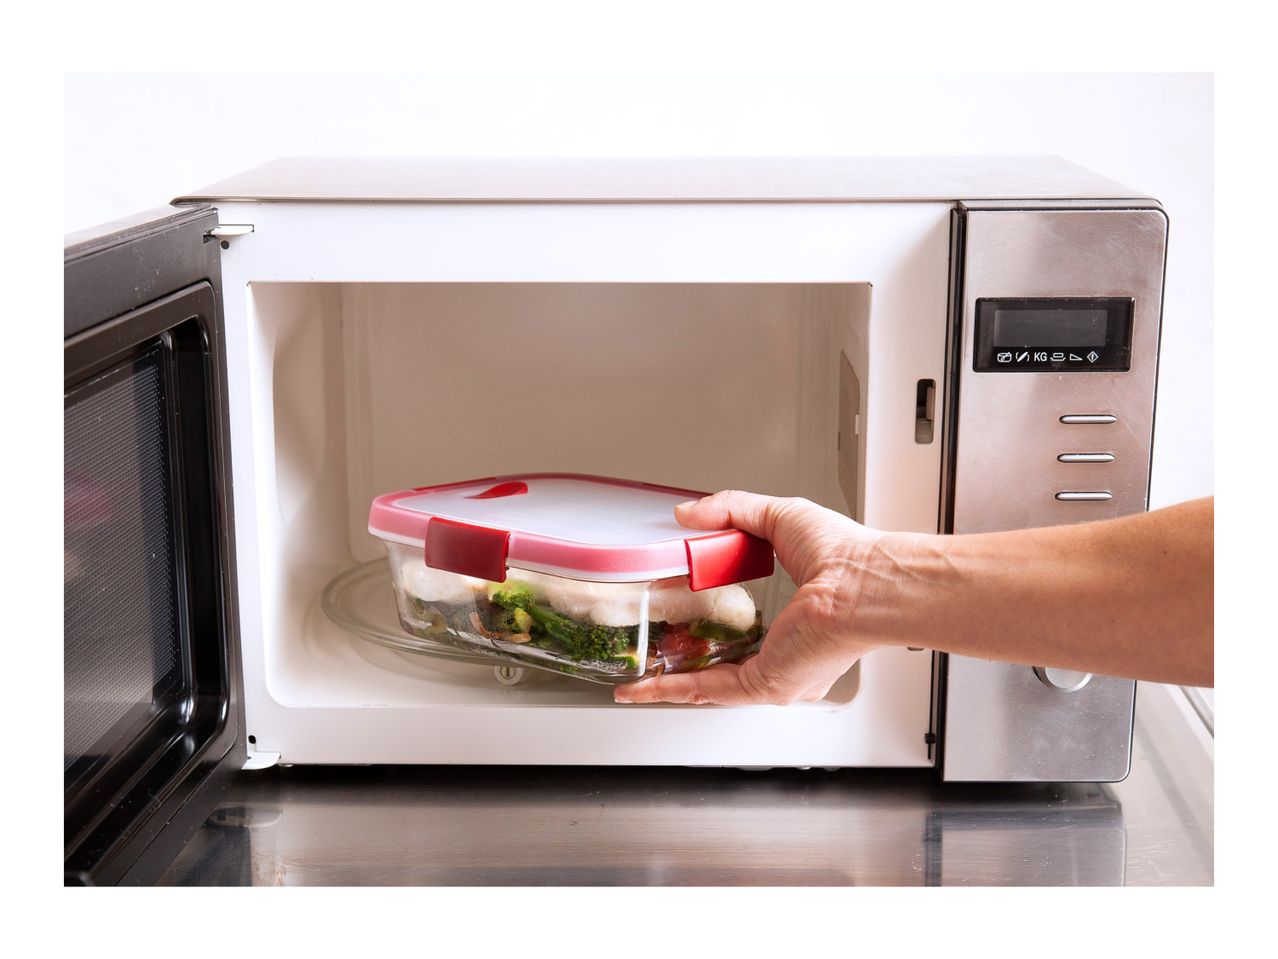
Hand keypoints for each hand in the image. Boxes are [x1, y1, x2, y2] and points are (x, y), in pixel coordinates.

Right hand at [613, 490, 888, 705]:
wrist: (863, 584)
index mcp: (798, 622)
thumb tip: (689, 513)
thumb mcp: (779, 518)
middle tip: (651, 651)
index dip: (708, 627)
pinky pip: (709, 690)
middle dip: (683, 661)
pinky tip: (645, 688)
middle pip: (722, 663)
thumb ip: (732, 511)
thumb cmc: (847, 557)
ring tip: (637, 678)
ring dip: (669, 682)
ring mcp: (775, 672)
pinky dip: (673, 689)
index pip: (745, 631)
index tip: (680, 621)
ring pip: (709, 684)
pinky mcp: (764, 683)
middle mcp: (788, 655)